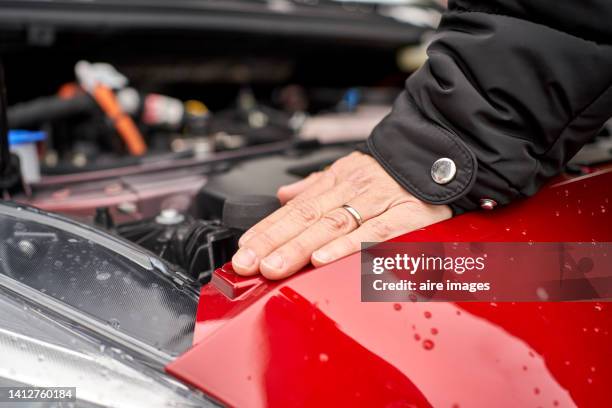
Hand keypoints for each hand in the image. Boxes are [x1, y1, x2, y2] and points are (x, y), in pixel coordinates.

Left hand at [232, 151, 451, 278]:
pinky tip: (322, 260)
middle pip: (306, 218)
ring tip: (275, 267)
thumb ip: (314, 187)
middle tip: (248, 264)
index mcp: (337, 182)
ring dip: (300, 247)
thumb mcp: (349, 172)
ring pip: (332, 225)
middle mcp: (352, 190)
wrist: (440, 157)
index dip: (267, 229)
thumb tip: (282, 195)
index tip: (244, 250)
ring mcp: (377, 202)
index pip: (294, 208)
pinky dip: (347, 246)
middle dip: (273, 243)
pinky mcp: (405, 216)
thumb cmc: (393, 173)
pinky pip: (374, 233)